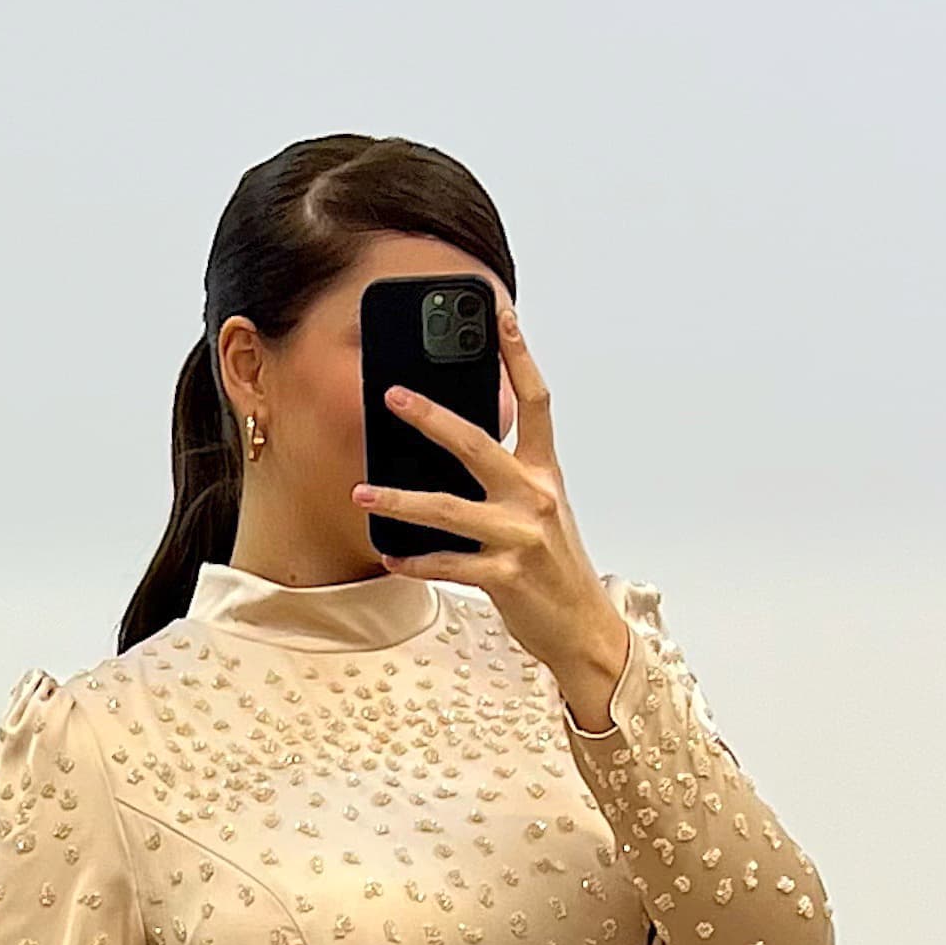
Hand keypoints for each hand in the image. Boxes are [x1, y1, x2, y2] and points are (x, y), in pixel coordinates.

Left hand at [352, 293, 630, 729]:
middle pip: (477, 443)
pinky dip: (415, 560)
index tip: (500, 314)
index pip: (536, 402)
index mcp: (545, 474)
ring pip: (449, 509)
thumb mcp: (540, 512)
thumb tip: (454, 446)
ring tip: (361, 489)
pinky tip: (388, 553)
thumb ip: (507, 477)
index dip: (518, 356)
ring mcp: (520, 539)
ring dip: (399, 499)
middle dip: (431, 417)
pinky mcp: (506, 579)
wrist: (584, 629)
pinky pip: (448, 564)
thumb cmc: (554, 567)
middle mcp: (534, 498)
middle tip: (392, 395)